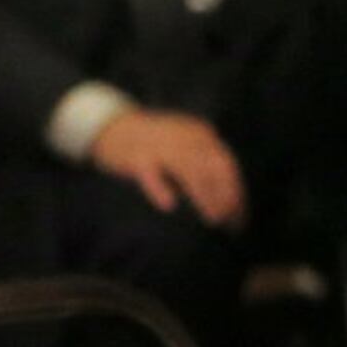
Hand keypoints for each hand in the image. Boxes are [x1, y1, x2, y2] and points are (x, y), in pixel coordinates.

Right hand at [89, 108, 243, 226]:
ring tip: (213, 219)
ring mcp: (159, 146)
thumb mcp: (184, 146)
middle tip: (228, 221)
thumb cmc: (151, 143)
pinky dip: (160, 188)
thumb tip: (228, 203)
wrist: (108, 125)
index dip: (236, 192)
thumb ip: (203, 166)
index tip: (238, 219)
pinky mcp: (136, 157)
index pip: (226, 165)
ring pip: (188, 171)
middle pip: (212, 167)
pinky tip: (169, 205)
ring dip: (204, 195)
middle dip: (225, 195)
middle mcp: (184, 137)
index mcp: (199, 134)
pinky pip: (150, 174)